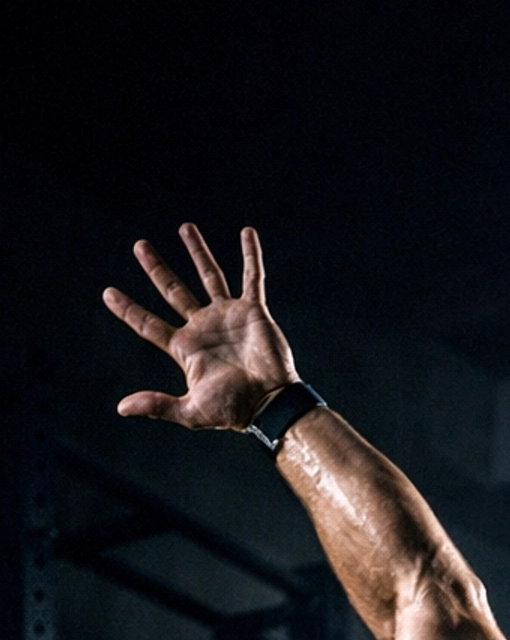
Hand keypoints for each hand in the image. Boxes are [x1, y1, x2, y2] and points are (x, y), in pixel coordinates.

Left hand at [104, 223, 297, 431]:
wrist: (271, 404)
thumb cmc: (234, 410)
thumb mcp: (191, 411)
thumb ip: (158, 405)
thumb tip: (121, 408)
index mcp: (186, 348)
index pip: (148, 324)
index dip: (128, 310)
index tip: (108, 293)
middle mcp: (203, 327)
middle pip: (172, 290)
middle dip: (156, 268)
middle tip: (139, 246)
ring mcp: (227, 316)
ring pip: (209, 276)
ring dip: (197, 252)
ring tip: (184, 227)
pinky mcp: (253, 311)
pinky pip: (252, 278)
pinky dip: (251, 255)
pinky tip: (247, 233)